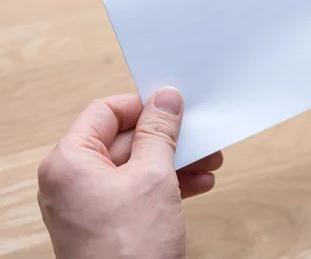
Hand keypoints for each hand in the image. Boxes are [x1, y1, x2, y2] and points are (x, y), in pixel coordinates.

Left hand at [37, 87, 222, 258]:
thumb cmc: (129, 248)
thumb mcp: (153, 177)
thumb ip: (160, 132)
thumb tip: (166, 98)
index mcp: (70, 162)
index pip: (105, 112)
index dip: (142, 106)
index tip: (173, 106)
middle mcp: (72, 180)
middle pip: (125, 140)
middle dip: (168, 140)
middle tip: (200, 135)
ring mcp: (88, 203)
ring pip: (136, 166)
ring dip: (174, 163)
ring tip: (209, 162)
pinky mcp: (106, 221)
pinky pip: (136, 190)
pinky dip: (166, 185)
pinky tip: (198, 184)